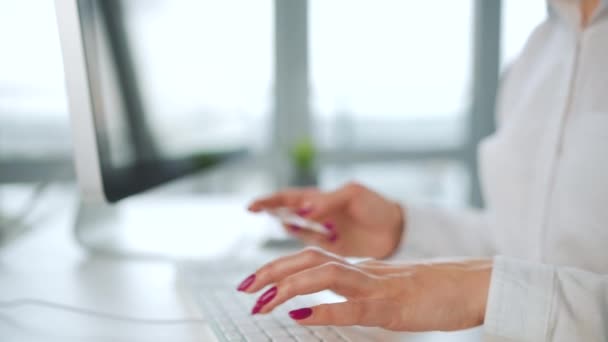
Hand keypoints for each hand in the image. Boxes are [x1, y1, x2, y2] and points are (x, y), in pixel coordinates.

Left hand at [237, 247, 492, 331]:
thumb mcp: (388, 287)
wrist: (474, 283)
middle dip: (271, 272)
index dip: (278, 266)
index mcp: (362, 267)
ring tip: (261, 301)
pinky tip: (301, 316)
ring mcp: (377, 286)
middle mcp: (364, 270)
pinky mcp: (392, 306)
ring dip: (288, 287)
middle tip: (244, 287)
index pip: (311, 258)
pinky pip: (353, 306)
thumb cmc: (434, 289)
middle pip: (309, 260)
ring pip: (324, 277)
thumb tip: (327, 300)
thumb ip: (358, 290)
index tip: (253, 280)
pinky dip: (324, 310)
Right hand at [248, 182, 403, 258]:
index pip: (289, 197)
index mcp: (322, 199)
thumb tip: (302, 210)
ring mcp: (323, 234)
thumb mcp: (353, 196)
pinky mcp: (330, 252)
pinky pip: (306, 251)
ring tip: (263, 239)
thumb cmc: (377, 207)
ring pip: (293, 232)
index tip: (252, 206)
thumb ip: (327, 202)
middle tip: (250, 223)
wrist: (398, 231)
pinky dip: (295, 254)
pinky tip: (285, 257)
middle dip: (267, 215)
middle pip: (285, 212)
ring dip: (279, 234)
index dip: (270, 200)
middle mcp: (318, 216)